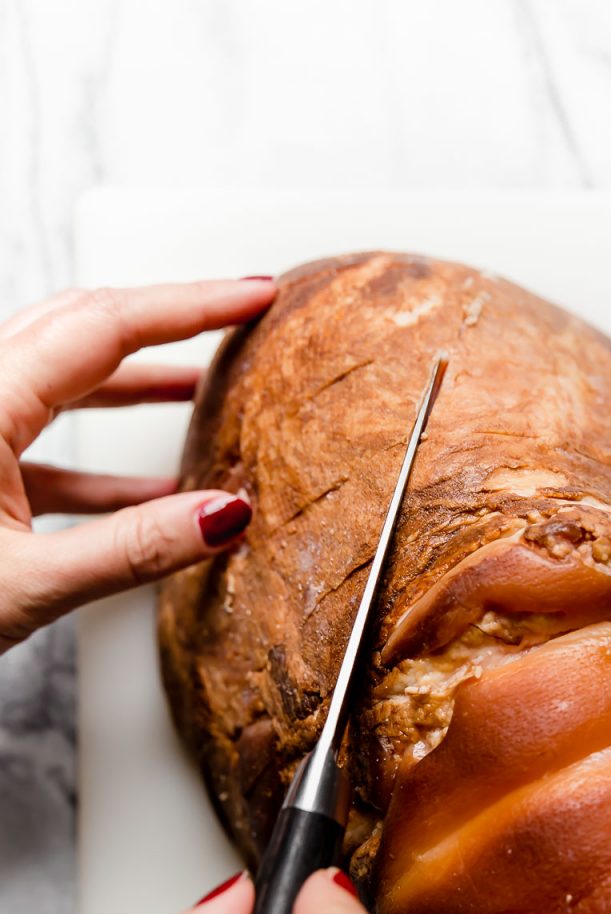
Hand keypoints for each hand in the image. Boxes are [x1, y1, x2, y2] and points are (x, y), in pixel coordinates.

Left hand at [0, 278, 276, 652]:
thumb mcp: (25, 586)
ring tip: (201, 389)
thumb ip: (132, 549)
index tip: (251, 295)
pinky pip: (45, 450)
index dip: (189, 305)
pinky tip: (151, 495)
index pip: (104, 327)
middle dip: (165, 323)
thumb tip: (220, 516)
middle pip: (80, 332)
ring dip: (136, 387)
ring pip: (61, 385)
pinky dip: (102, 464)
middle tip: (232, 318)